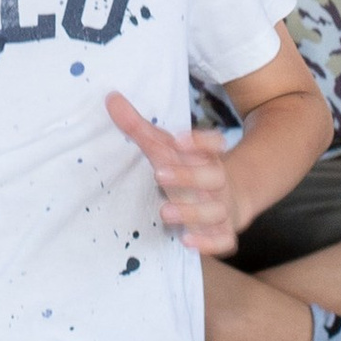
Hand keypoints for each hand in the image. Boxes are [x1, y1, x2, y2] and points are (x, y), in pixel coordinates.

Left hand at [107, 93, 244, 254]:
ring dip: (193, 212)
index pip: (214, 144)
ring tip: (165, 213)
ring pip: (217, 210)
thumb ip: (138, 127)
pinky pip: (223, 240)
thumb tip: (111, 98)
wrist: (230, 198)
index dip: (201, 141)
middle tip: (159, 174)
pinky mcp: (222, 233)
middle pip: (213, 177)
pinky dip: (209, 242)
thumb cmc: (187, 169)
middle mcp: (218, 182)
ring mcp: (222, 208)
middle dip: (188, 176)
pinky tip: (187, 241)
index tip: (179, 139)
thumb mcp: (165, 149)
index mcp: (207, 158)